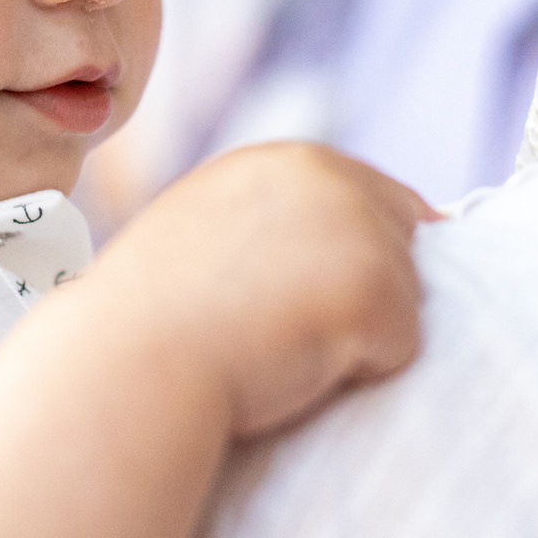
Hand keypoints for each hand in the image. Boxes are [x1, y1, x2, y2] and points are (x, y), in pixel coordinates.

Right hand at [91, 143, 432, 438]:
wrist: (131, 360)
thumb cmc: (155, 318)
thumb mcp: (212, 230)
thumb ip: (278, 220)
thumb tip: (364, 232)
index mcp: (289, 162)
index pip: (378, 199)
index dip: (347, 261)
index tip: (289, 298)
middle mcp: (333, 179)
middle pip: (404, 245)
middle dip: (362, 295)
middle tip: (276, 327)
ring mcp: (360, 231)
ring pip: (407, 301)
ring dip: (356, 336)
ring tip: (274, 345)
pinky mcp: (377, 292)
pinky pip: (401, 351)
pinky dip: (359, 375)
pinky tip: (290, 366)